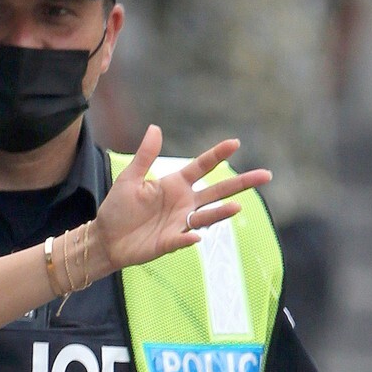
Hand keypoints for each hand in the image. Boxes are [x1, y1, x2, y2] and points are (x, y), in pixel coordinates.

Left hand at [92, 127, 270, 273]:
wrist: (105, 238)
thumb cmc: (117, 208)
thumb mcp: (130, 178)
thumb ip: (145, 156)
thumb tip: (155, 128)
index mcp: (175, 184)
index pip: (202, 167)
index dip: (218, 155)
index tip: (235, 143)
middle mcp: (183, 203)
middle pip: (217, 191)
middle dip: (241, 183)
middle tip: (266, 175)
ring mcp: (178, 223)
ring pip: (207, 216)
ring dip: (221, 212)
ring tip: (238, 206)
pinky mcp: (168, 242)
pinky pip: (182, 239)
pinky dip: (190, 237)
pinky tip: (196, 234)